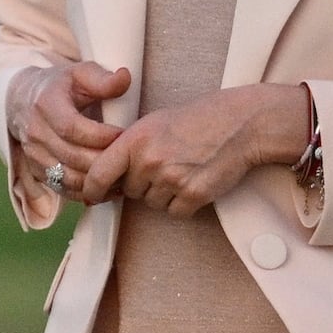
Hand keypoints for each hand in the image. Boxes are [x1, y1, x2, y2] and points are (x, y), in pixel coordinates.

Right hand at [10, 60, 133, 211]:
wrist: (21, 100)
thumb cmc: (59, 86)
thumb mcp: (79, 73)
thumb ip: (102, 78)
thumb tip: (125, 79)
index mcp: (46, 105)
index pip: (73, 128)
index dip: (101, 136)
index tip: (125, 135)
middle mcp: (36, 132)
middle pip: (72, 156)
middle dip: (104, 161)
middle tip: (130, 159)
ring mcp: (34, 154)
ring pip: (67, 177)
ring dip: (97, 181)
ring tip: (122, 175)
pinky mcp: (36, 169)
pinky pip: (62, 188)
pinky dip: (85, 192)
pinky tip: (106, 186)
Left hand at [111, 80, 315, 219]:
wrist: (240, 123)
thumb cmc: (195, 120)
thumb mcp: (152, 124)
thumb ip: (126, 149)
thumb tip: (101, 179)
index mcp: (134, 140)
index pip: (98, 175)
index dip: (92, 189)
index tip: (92, 196)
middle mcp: (150, 161)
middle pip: (129, 191)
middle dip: (141, 184)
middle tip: (165, 164)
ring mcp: (172, 179)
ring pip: (152, 203)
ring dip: (164, 194)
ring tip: (183, 168)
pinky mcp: (194, 194)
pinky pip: (175, 212)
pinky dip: (184, 203)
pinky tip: (195, 181)